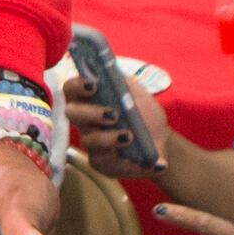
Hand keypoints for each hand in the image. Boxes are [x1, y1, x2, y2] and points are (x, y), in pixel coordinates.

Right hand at [56, 66, 168, 182]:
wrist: (162, 143)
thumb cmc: (146, 116)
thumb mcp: (141, 96)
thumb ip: (126, 84)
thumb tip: (111, 72)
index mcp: (92, 100)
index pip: (71, 89)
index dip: (76, 86)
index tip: (93, 86)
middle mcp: (86, 120)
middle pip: (72, 114)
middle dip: (90, 113)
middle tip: (113, 115)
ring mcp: (92, 142)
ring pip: (88, 140)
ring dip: (108, 137)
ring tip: (129, 136)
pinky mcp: (100, 162)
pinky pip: (101, 160)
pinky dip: (119, 158)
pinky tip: (133, 157)